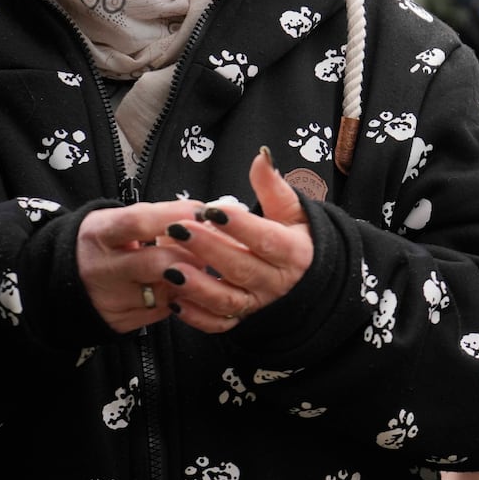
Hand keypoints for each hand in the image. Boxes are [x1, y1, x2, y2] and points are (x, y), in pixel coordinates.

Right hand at [77, 197, 213, 332]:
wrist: (66, 278)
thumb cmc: (106, 241)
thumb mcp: (119, 220)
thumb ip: (159, 217)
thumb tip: (206, 216)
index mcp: (100, 234)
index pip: (139, 222)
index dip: (175, 216)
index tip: (202, 212)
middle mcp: (101, 269)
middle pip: (158, 263)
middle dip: (193, 254)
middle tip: (211, 246)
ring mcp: (110, 300)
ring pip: (167, 292)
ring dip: (191, 278)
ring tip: (196, 265)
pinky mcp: (121, 322)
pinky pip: (165, 310)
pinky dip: (180, 297)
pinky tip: (181, 285)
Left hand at [135, 147, 311, 333]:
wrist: (308, 276)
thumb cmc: (294, 236)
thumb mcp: (290, 210)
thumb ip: (273, 185)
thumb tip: (262, 155)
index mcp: (292, 251)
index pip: (266, 239)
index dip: (239, 225)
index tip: (211, 210)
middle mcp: (276, 281)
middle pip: (241, 268)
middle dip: (208, 250)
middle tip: (179, 230)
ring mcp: (258, 303)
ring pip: (228, 300)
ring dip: (198, 287)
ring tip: (170, 269)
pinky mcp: (243, 318)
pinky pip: (219, 324)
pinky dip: (197, 317)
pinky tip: (175, 300)